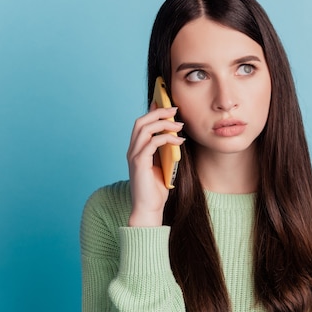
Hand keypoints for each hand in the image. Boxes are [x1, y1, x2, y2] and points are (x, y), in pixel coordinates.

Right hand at [127, 105, 184, 226]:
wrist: (149, 209)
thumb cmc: (157, 189)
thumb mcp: (164, 165)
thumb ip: (165, 151)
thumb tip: (176, 135)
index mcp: (137, 150)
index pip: (142, 124)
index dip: (152, 111)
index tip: (165, 102)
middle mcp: (132, 150)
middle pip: (141, 122)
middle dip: (158, 112)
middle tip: (175, 108)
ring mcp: (134, 156)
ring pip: (144, 129)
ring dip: (163, 123)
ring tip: (179, 124)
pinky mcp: (139, 163)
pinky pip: (152, 143)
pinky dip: (166, 138)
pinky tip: (179, 141)